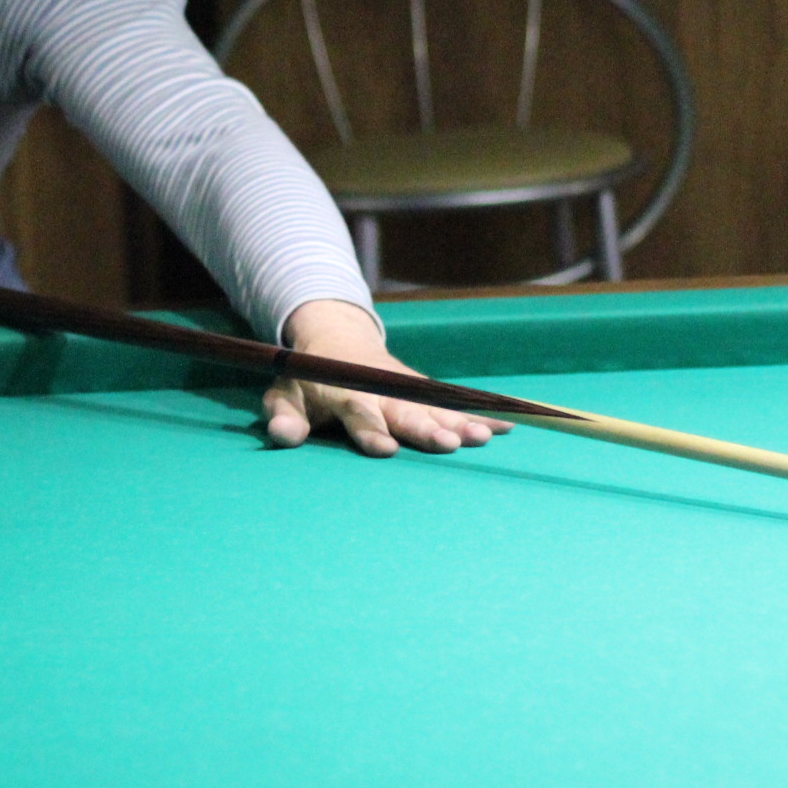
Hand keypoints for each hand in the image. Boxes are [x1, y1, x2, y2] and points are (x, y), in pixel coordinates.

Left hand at [262, 299, 509, 456]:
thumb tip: (280, 436)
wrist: (337, 338)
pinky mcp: (423, 390)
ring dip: (460, 420)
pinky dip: (478, 412)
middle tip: (448, 443)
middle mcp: (381, 390)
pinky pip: (452, 403)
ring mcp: (406, 388)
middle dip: (426, 428)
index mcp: (345, 393)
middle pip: (406, 411)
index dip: (369, 431)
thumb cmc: (309, 378)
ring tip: (484, 438)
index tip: (384, 450)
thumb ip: (283, 417)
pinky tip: (507, 425)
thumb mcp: (286, 395)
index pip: (358, 413)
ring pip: (435, 407)